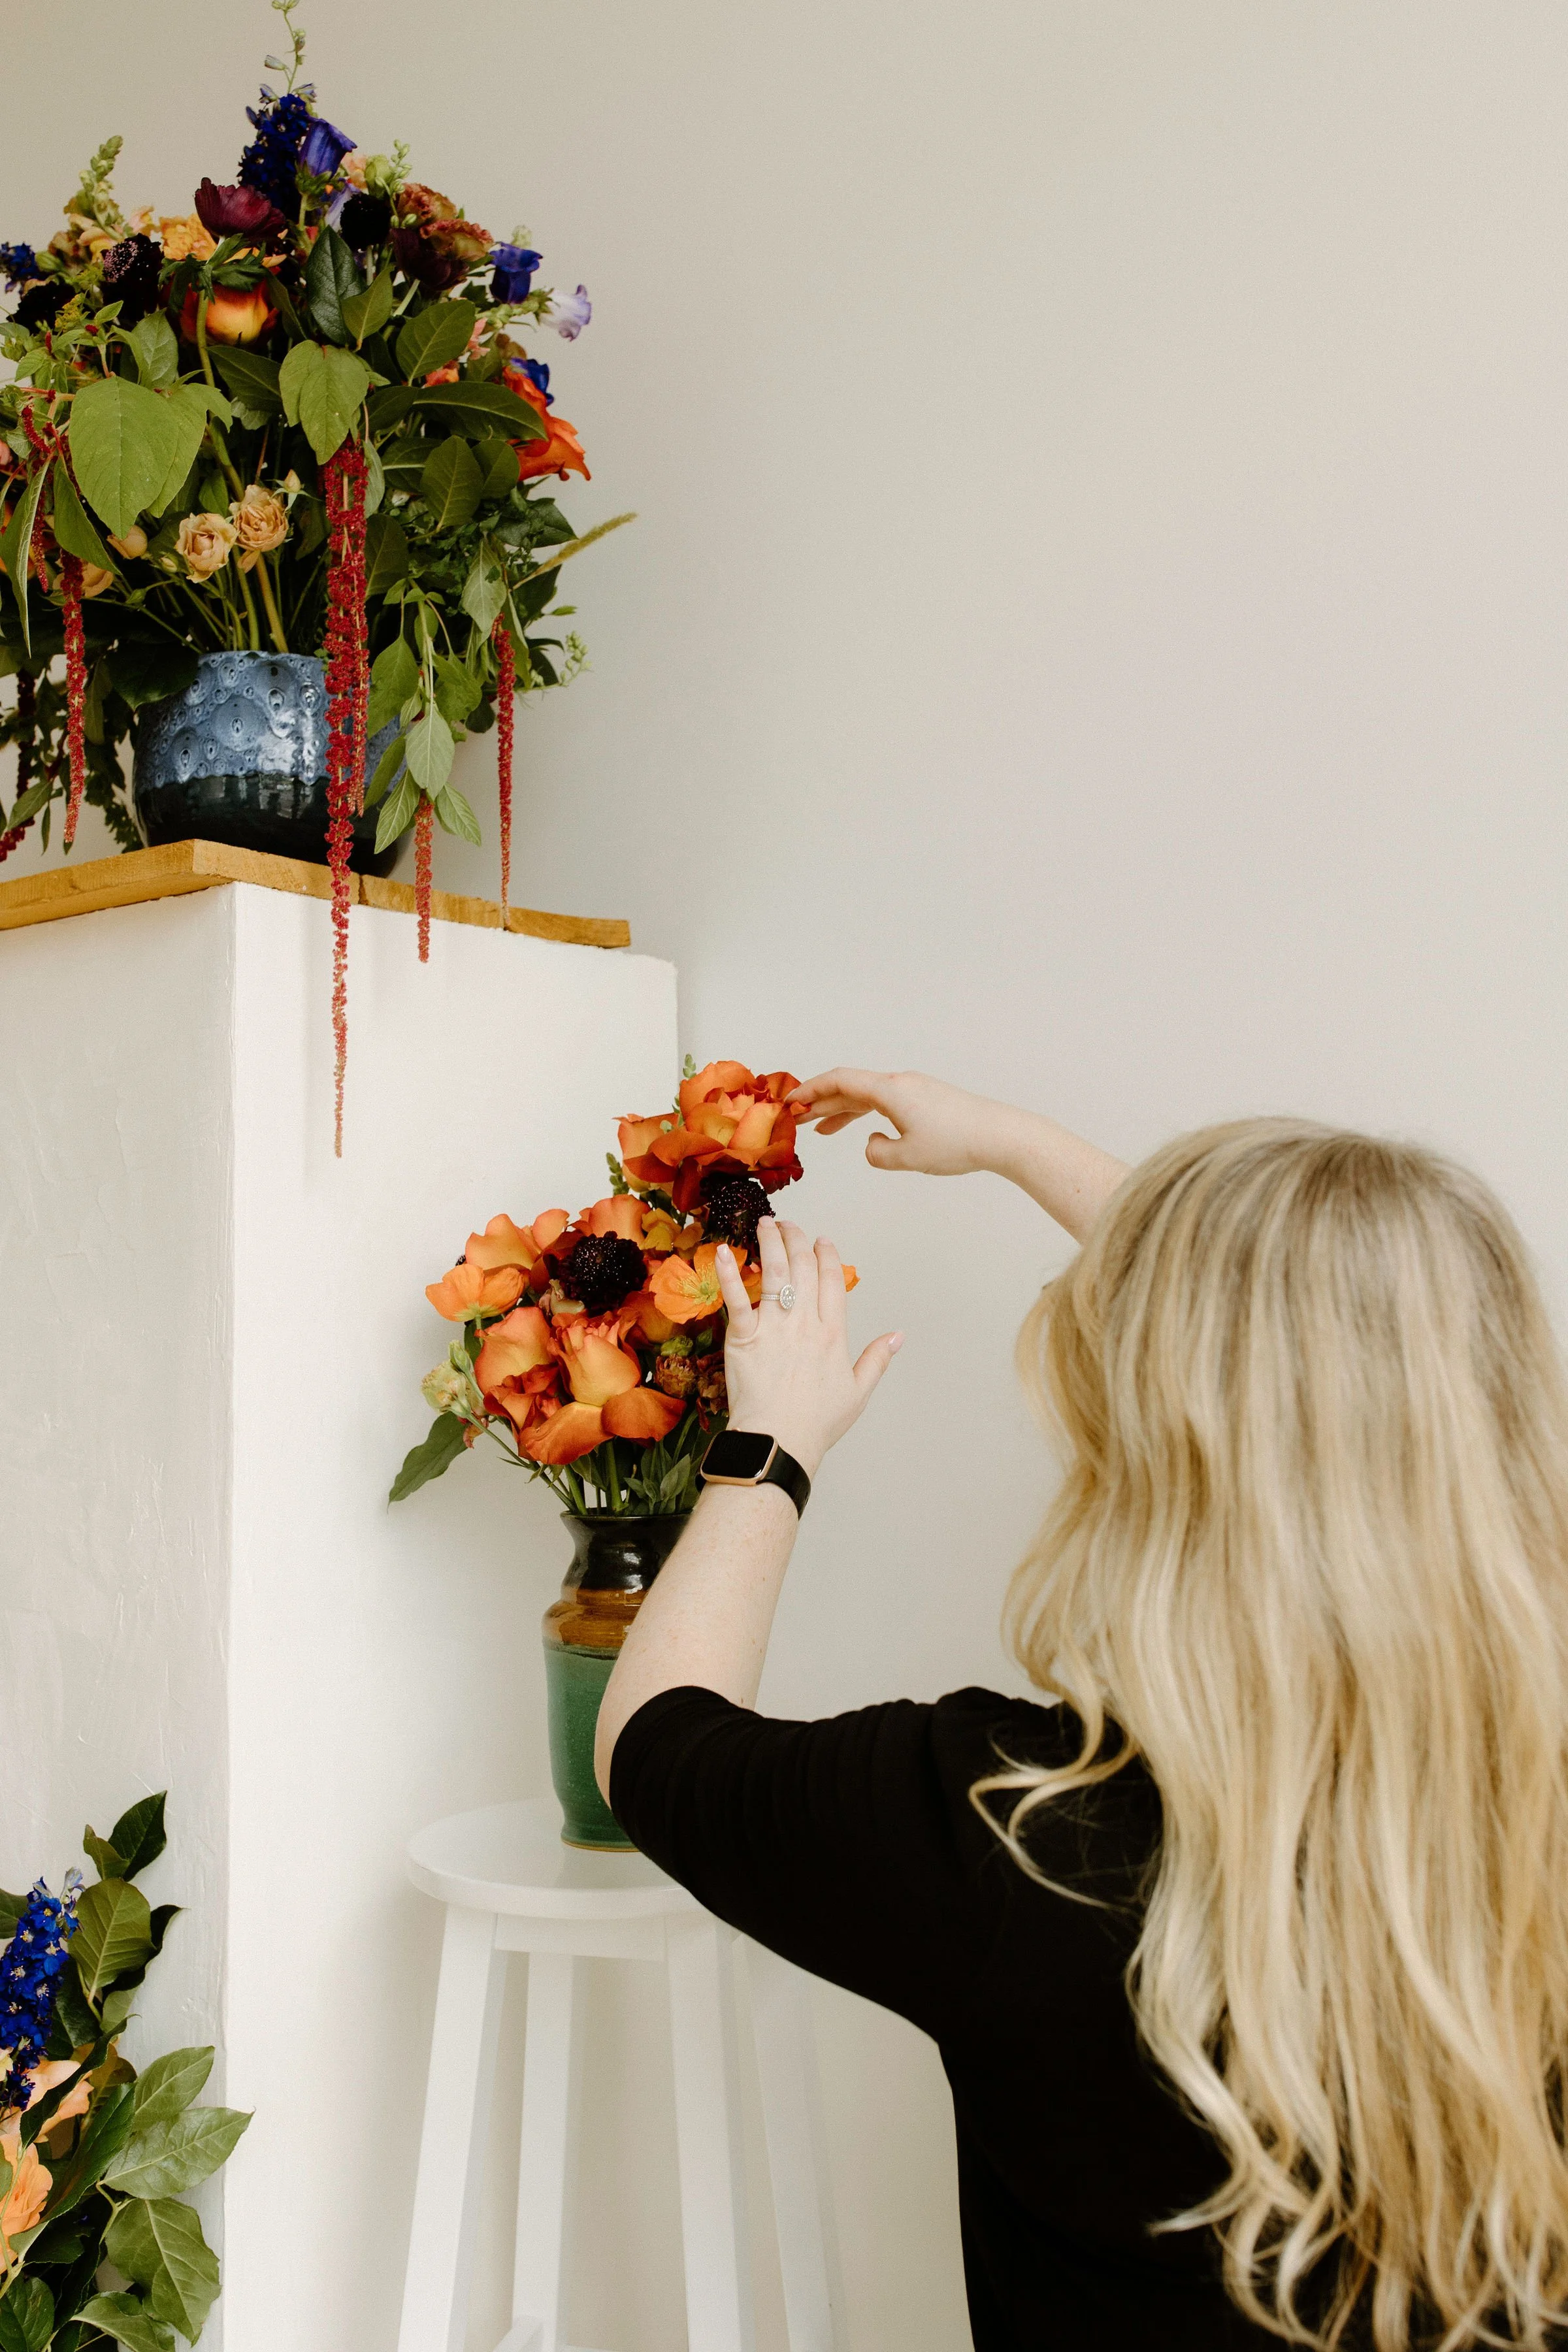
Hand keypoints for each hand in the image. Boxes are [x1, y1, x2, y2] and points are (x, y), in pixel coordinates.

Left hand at [713, 1217, 902, 1479]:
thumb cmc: (816, 1423)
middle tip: (788, 1224)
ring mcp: (774, 1328)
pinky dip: (728, 1274)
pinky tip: (722, 1252)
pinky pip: (736, 1300)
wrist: (779, 1442)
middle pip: (803, 1267)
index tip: (822, 1240)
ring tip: (765, 1223)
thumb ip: (877, 1359)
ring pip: (774, 1273)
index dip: (827, 1255)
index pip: (832, 1280)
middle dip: (797, 1239)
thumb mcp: (857, 1392)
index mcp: (833, 1333)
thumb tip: (898, 1336)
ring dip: (770, 1243)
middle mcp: (805, 1323)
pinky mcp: (743, 1338)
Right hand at [788, 1067, 1011, 1177]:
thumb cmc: (957, 1143)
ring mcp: (915, 1090)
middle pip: (850, 1087)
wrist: (1001, 1136)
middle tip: (796, 1118)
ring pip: (868, 1096)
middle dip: (820, 1102)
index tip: (789, 1101)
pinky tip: (863, 1131)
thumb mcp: (907, 1157)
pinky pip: (887, 1103)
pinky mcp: (928, 1100)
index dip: (810, 1089)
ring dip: (842, 1110)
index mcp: (889, 1090)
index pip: (839, 1081)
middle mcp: (900, 1083)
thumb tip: (872, 1145)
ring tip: (822, 1130)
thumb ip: (877, 1154)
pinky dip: (867, 1114)